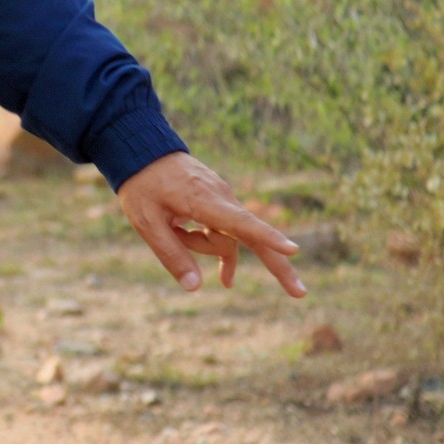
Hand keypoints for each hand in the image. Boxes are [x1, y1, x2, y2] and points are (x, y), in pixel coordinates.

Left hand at [117, 151, 305, 297]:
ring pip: (224, 238)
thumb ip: (171, 254)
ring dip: (199, 244)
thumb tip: (195, 288)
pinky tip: (225, 279)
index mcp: (204, 200)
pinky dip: (215, 247)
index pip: (240, 222)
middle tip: (301, 293)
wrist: (144, 150)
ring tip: (172, 228)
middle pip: (254, 237)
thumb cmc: (142, 185)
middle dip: (277, 265)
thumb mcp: (146, 222)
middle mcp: (222, 198)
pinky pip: (222, 232)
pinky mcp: (220, 203)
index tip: (292, 249)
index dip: (267, 237)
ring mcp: (223, 199)